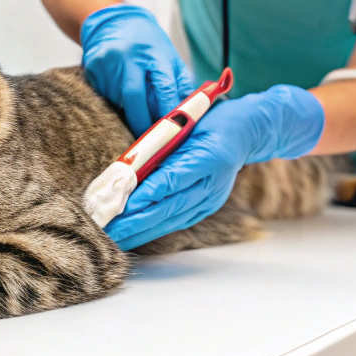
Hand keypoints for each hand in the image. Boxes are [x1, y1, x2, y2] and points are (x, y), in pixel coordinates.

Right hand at [80, 3, 196, 135]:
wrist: (114, 21)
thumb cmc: (148, 43)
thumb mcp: (170, 56)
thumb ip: (180, 84)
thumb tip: (190, 115)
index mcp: (155, 54)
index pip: (164, 89)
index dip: (168, 114)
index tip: (172, 133)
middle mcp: (129, 56)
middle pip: (135, 98)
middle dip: (142, 123)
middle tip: (149, 140)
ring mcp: (108, 62)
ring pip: (118, 101)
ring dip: (128, 112)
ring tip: (135, 113)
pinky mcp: (92, 67)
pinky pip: (104, 96)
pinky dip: (114, 102)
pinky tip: (118, 94)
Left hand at [104, 85, 324, 250]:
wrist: (247, 131)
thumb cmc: (213, 119)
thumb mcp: (188, 120)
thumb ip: (164, 141)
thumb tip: (131, 163)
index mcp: (209, 157)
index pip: (172, 179)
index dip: (146, 194)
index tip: (122, 205)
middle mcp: (211, 183)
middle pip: (169, 207)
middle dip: (135, 221)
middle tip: (108, 230)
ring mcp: (210, 199)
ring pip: (172, 219)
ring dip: (141, 230)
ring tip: (115, 237)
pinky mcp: (206, 206)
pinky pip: (177, 220)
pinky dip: (154, 228)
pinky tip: (136, 234)